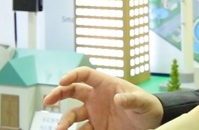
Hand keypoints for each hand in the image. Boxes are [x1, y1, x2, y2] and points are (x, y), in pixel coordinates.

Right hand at [43, 66, 162, 129]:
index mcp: (106, 85)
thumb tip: (119, 99)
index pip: (86, 75)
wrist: (151, 124)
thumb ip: (132, 100)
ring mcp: (95, 113)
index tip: (62, 81)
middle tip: (47, 101)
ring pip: (72, 115)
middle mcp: (97, 98)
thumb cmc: (148, 107)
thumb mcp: (143, 103)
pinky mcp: (96, 128)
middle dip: (58, 94)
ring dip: (63, 122)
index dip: (73, 75)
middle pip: (72, 92)